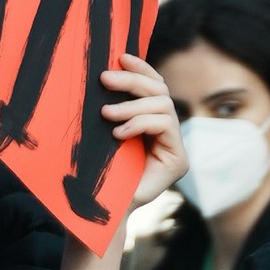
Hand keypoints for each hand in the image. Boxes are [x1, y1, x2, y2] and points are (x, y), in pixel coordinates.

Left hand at [58, 56, 186, 269]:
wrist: (97, 213)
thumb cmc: (91, 173)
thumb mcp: (96, 133)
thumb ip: (106, 108)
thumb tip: (97, 72)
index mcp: (149, 124)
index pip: (154, 86)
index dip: (140, 68)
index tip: (119, 57)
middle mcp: (166, 134)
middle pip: (160, 91)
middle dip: (132, 82)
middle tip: (104, 80)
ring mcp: (174, 147)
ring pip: (164, 106)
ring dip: (132, 106)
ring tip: (107, 115)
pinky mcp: (178, 161)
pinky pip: (165, 126)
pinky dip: (140, 124)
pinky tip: (118, 134)